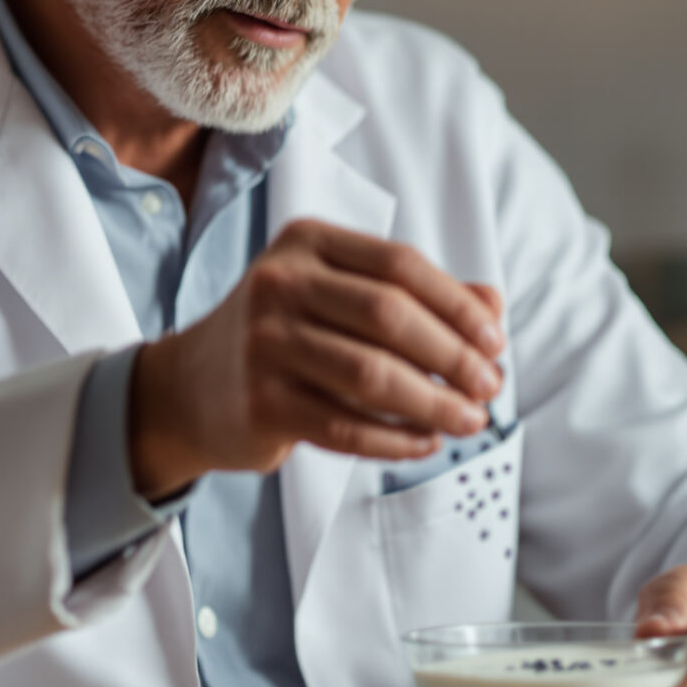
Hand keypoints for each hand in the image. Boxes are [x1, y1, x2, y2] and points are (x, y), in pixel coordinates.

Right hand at [128, 219, 504, 497]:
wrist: (190, 388)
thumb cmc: (285, 335)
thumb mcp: (340, 296)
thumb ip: (416, 296)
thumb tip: (494, 307)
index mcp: (307, 243)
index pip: (400, 265)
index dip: (457, 305)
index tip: (496, 341)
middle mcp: (279, 283)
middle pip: (389, 316)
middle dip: (453, 356)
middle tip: (490, 387)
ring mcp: (264, 343)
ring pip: (371, 375)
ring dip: (434, 403)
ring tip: (470, 421)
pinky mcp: (260, 403)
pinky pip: (346, 426)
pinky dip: (396, 440)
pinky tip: (426, 443)